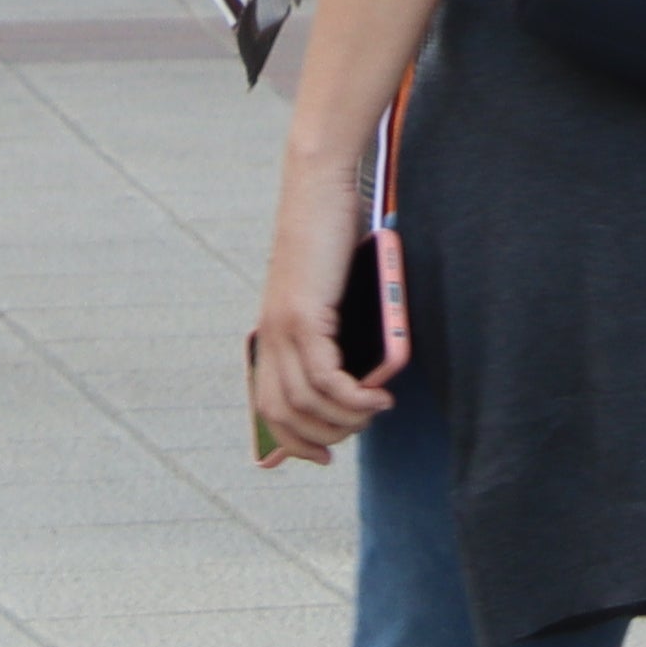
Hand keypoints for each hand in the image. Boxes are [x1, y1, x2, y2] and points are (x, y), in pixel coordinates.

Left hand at [246, 151, 393, 464]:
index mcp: (273, 334)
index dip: (291, 443)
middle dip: (323, 438)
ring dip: (346, 419)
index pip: (268, 408)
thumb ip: (339, 325)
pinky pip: (324, 378)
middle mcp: (270, 337)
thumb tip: (366, 364)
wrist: (319, 188)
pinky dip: (352, 397)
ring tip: (377, 411)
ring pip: (307, 403)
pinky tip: (376, 397)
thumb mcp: (335, 289)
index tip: (321, 458)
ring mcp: (283, 329)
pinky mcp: (304, 317)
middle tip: (361, 429)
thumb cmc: (333, 231)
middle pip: (284, 416)